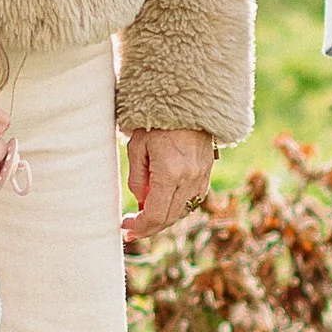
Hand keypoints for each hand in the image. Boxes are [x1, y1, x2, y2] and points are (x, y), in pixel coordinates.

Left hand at [123, 126, 212, 243]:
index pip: (155, 215)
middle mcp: (189, 179)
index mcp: (170, 172)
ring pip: (182, 212)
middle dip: (148, 227)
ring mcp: (201, 177)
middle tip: (131, 229)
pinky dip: (176, 207)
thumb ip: (137, 179)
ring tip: (144, 216)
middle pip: (169, 218)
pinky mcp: (206, 173)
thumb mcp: (137, 147)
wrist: (188, 101)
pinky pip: (191, 200)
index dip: (139, 228)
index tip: (125, 229)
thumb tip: (141, 203)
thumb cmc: (157, 120)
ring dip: (163, 218)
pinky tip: (163, 203)